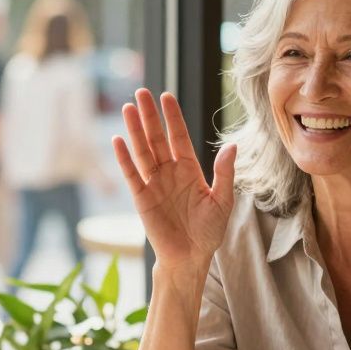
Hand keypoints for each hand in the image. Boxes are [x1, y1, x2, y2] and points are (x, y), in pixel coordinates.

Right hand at [112, 89, 236, 269]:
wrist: (191, 258)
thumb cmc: (208, 232)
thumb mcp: (222, 201)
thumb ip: (224, 173)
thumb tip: (232, 146)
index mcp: (189, 170)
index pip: (178, 137)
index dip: (172, 117)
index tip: (166, 96)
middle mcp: (169, 172)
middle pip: (157, 138)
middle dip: (150, 115)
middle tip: (141, 91)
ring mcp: (154, 184)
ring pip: (142, 151)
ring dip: (134, 130)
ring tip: (128, 107)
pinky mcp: (141, 198)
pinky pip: (131, 174)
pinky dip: (124, 158)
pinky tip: (117, 140)